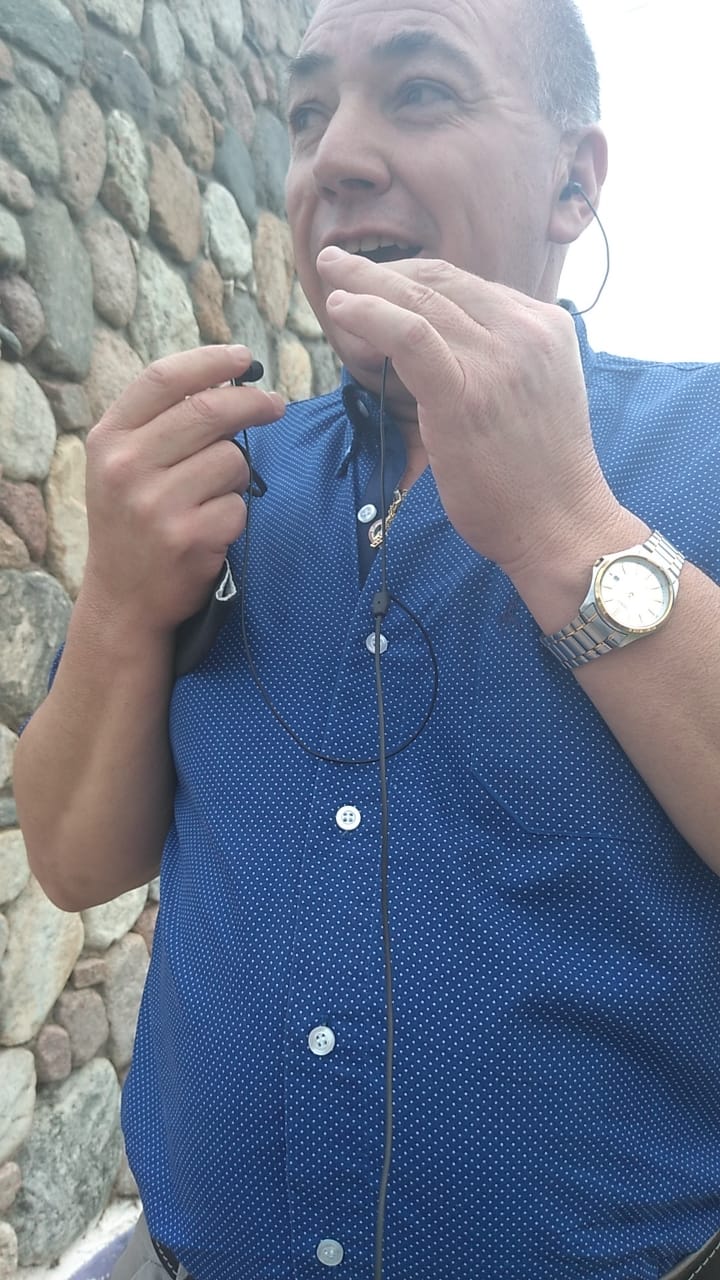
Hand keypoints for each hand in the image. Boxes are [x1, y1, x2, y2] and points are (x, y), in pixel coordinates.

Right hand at [82, 345, 284, 633]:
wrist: (123, 598)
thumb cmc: (132, 521)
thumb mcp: (122, 465)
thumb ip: (160, 423)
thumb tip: (229, 381)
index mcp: (109, 440)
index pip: (163, 379)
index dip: (209, 361)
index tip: (242, 357)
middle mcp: (127, 467)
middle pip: (209, 411)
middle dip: (253, 403)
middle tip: (275, 405)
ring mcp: (157, 504)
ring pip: (232, 460)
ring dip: (238, 474)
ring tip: (213, 495)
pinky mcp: (189, 537)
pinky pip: (239, 506)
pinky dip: (236, 514)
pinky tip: (211, 529)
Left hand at [317, 249, 620, 575]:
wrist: (562, 525)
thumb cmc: (540, 477)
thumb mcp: (531, 396)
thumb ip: (498, 362)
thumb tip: (442, 350)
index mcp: (544, 326)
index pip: (468, 285)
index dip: (414, 277)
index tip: (378, 282)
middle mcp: (525, 330)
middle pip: (441, 282)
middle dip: (383, 269)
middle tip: (341, 264)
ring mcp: (499, 358)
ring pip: (420, 300)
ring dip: (365, 283)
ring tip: (331, 274)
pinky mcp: (465, 392)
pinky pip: (410, 336)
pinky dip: (369, 313)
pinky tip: (341, 308)